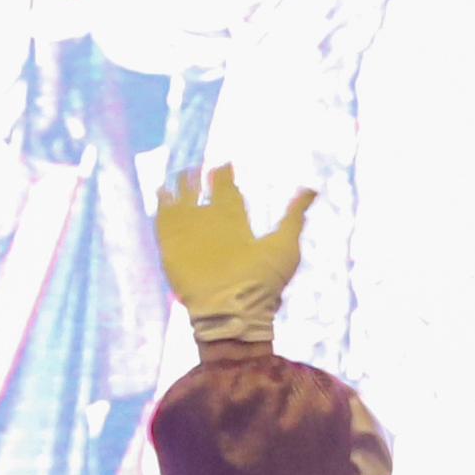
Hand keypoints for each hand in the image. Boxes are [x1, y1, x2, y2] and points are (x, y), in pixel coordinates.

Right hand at [155, 162, 313, 348]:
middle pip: (205, 196)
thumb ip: (294, 216)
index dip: (226, 177)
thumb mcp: (285, 245)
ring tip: (186, 172)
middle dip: (203, 178)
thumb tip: (311, 189)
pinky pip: (164, 220)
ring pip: (183, 203)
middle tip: (203, 165)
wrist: (236, 310)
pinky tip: (163, 189)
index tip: (226, 163)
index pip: (229, 194)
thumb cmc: (265, 283)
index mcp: (238, 227)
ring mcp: (193, 237)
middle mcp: (214, 229)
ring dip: (182, 187)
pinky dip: (162, 204)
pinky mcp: (173, 247)